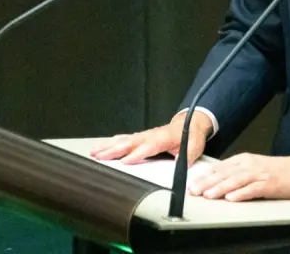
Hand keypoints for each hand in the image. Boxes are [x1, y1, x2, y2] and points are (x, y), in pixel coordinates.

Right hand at [89, 110, 212, 165]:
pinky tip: (101, 147)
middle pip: (130, 143)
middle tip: (100, 156)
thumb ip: (186, 156)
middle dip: (114, 150)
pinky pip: (124, 139)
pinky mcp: (140, 137)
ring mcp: (144, 135)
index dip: (137, 154)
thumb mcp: (194, 147)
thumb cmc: (191, 137)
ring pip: (123, 140)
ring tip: (94, 152)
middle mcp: (150, 135)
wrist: (190, 123)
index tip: (125, 162)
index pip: (148, 147)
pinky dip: (111, 142)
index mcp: (163, 138)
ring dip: (108, 146)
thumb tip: (180, 166)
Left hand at [187, 152, 289, 201]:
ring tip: (208, 195)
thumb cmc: (279, 170)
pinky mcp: (270, 184)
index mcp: (244, 160)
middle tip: (193, 191)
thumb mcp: (254, 167)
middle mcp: (250, 165)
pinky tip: (232, 198)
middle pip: (225, 174)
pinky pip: (253, 189)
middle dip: (207, 183)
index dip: (204, 176)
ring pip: (236, 181)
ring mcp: (260, 174)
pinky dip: (242, 193)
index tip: (191, 183)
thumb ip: (237, 172)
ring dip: (220, 188)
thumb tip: (217, 180)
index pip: (220, 167)